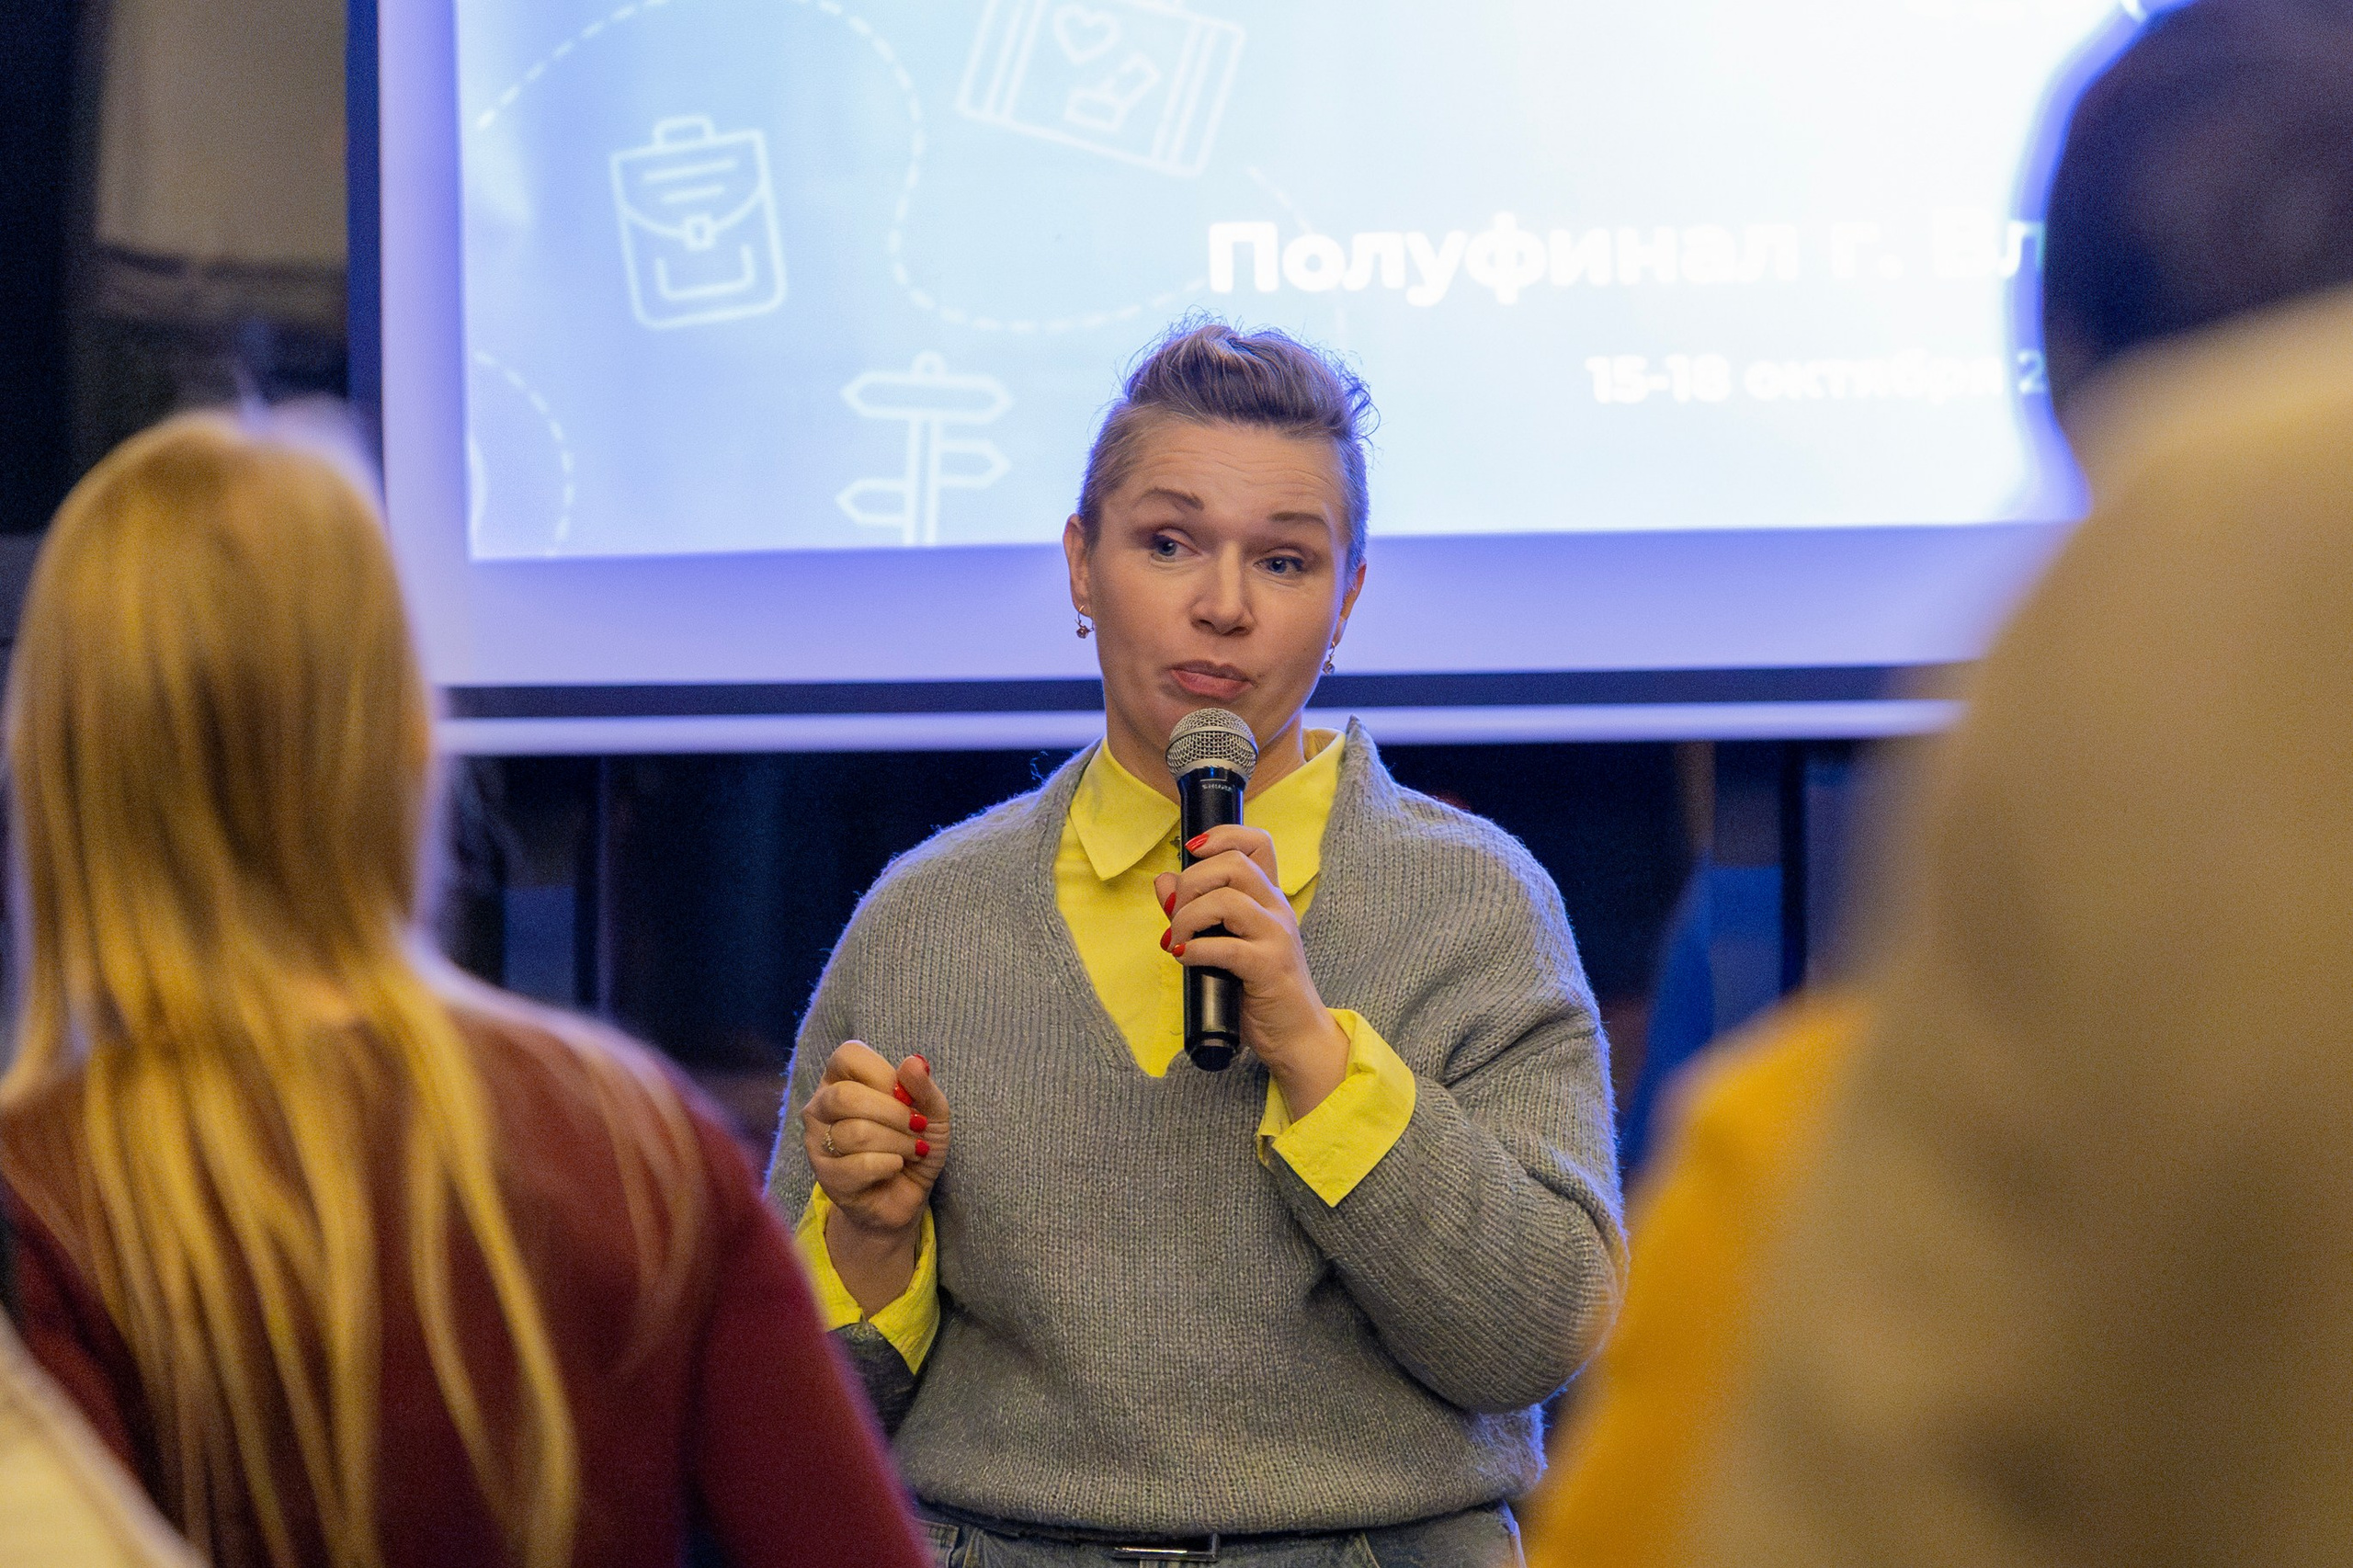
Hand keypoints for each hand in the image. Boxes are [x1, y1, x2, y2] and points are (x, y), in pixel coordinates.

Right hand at [804, 1042, 947, 1311]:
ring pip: (854, 1133)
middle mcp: (820, 1107)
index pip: (848, 1056)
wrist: (906, 1195)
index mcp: (840, 1079)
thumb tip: (914, 1062)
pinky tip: (895, 1168)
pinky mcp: (826, 1178)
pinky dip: (889, 1165)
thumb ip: (924, 1087)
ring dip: (897, 1143)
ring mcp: (817, 1143)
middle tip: (916, 1127)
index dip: (883, 1074)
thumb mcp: (931, 1113)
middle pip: (845, 1097)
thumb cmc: (913, 1143)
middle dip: (893, 1113)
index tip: (905, 1095)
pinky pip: (858, 1165)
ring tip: (912, 1151)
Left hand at [1155, 825, 1349, 1114]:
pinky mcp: (1269, 967)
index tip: (1191, 850)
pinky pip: (1226, 947)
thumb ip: (1196, 910)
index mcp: (1268, 898)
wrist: (1295, 1034)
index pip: (1257, 842)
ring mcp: (1276, 936)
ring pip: (1227, 900)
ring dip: (1188, 917)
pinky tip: (1187, 959)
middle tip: (1176, 914)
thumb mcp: (1226, 942)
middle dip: (1192, 882)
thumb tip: (1163, 881)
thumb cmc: (1258, 988)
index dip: (1222, 835)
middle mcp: (1276, 909)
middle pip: (1234, 864)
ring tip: (1179, 941)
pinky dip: (1196, 950)